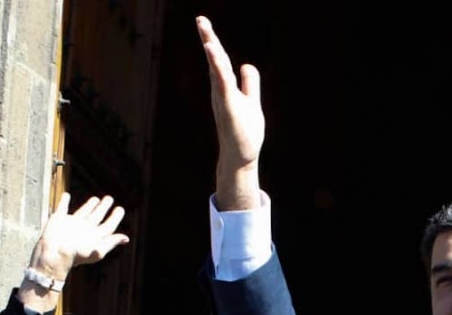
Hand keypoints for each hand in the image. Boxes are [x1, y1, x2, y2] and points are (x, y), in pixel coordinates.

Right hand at [27, 193, 128, 280]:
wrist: (53, 256)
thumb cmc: (76, 256)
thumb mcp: (97, 251)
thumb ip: (110, 243)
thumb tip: (126, 239)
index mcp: (94, 236)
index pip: (108, 225)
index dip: (115, 217)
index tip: (120, 209)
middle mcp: (84, 229)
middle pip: (97, 216)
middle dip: (103, 208)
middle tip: (109, 198)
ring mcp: (71, 224)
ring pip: (82, 212)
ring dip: (89, 205)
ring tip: (95, 199)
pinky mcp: (58, 220)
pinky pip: (62, 208)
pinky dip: (64, 201)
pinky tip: (67, 196)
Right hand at [196, 15, 263, 210]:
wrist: (240, 157)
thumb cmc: (244, 131)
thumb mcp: (251, 101)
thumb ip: (250, 83)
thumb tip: (247, 64)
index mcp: (226, 87)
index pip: (220, 59)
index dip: (213, 41)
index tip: (203, 22)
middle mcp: (221, 90)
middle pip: (215, 60)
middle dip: (208, 39)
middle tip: (200, 19)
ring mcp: (223, 98)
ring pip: (217, 70)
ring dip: (212, 50)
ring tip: (205, 30)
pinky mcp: (228, 107)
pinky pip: (223, 83)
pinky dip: (218, 68)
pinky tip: (214, 54)